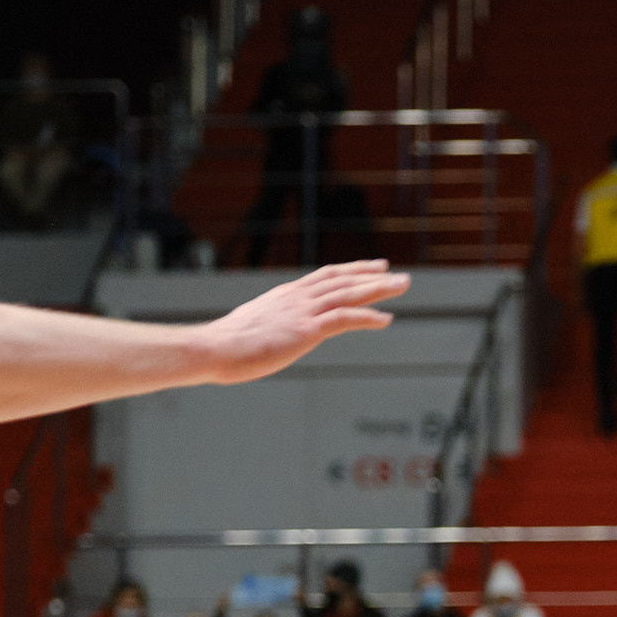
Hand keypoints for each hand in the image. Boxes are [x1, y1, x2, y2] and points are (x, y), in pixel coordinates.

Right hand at [199, 261, 410, 382]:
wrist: (213, 349)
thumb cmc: (225, 346)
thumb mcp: (251, 330)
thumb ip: (267, 328)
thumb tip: (266, 336)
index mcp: (285, 296)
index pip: (324, 277)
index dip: (350, 271)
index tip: (370, 268)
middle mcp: (297, 297)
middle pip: (342, 280)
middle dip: (372, 276)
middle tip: (398, 275)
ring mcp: (302, 312)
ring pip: (349, 293)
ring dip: (379, 289)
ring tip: (403, 286)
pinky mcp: (306, 330)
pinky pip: (345, 318)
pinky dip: (368, 316)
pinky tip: (387, 318)